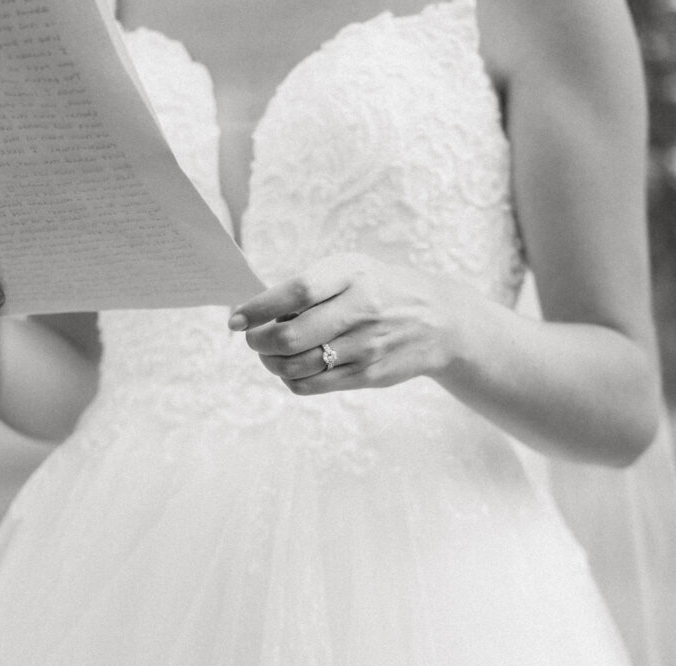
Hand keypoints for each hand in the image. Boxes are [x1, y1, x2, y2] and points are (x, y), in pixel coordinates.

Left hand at [228, 254, 460, 394]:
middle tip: (252, 338)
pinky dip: (290, 379)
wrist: (439, 321)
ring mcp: (365, 347)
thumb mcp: (353, 269)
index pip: (297, 292)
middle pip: (291, 337)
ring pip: (296, 367)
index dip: (259, 308)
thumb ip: (311, 284)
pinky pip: (312, 386)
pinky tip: (291, 368)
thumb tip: (256, 308)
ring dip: (270, 363)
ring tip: (269, 353)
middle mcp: (360, 310)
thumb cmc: (381, 289)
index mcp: (352, 275)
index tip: (236, 318)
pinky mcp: (367, 375)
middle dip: (259, 341)